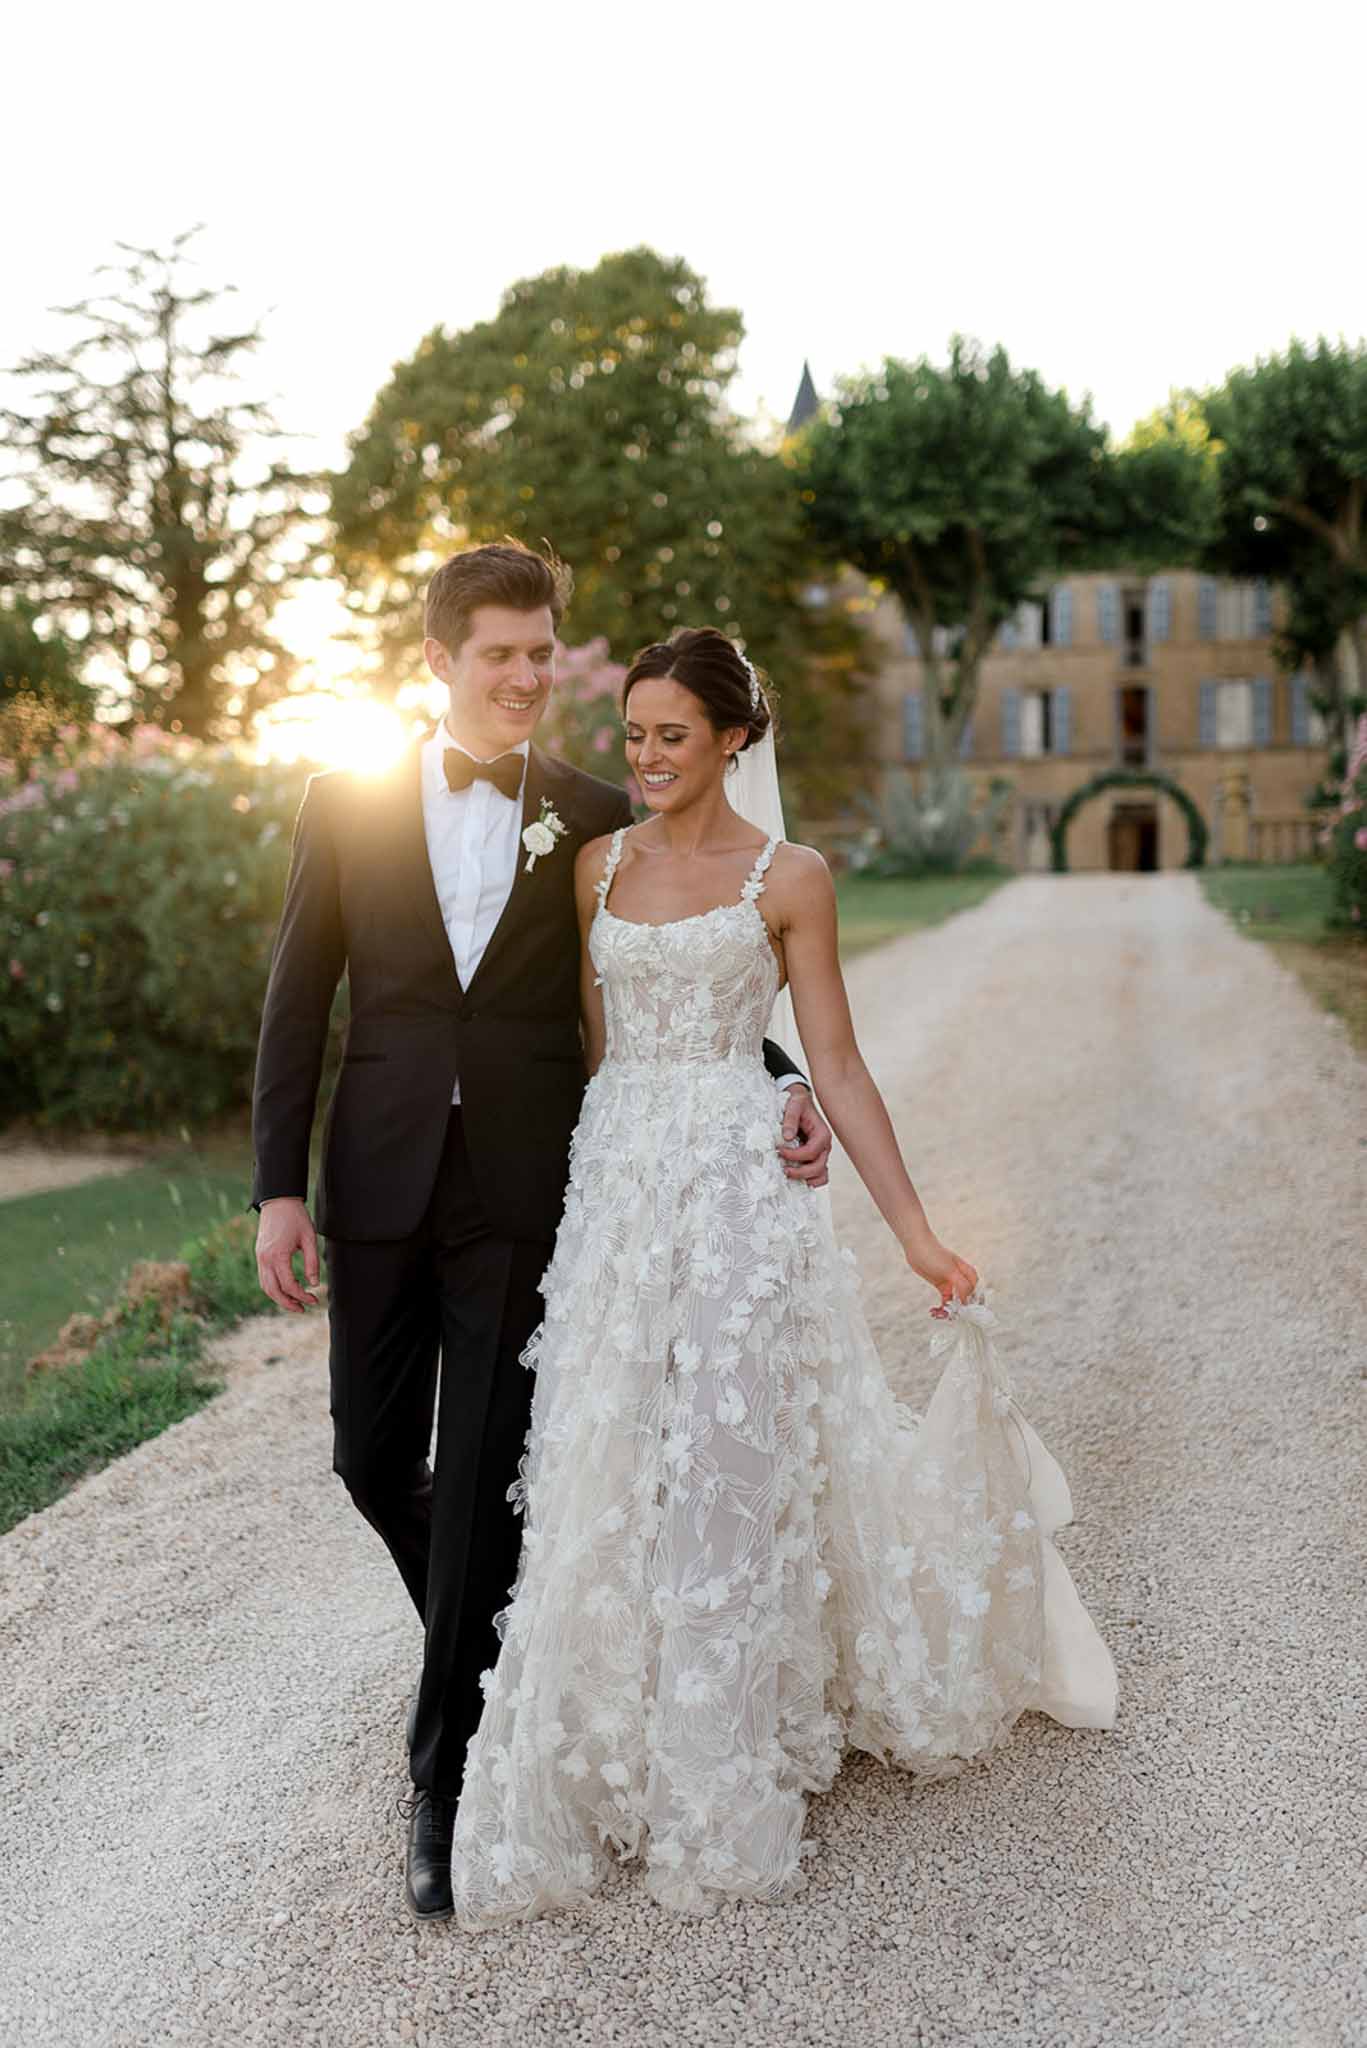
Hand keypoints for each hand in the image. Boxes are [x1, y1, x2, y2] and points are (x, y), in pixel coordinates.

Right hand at [256, 1197, 320, 1312]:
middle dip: (288, 1303)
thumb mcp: (309, 1238)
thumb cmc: (296, 1217)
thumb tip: (313, 1284)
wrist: (278, 1200)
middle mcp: (265, 1259)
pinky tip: (286, 1290)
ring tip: (295, 1303)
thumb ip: (312, 1262)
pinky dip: (274, 1287)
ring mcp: (260, 1257)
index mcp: (278, 1255)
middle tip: (303, 1309)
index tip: (315, 1298)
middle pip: (273, 1291)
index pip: (288, 1285)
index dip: (302, 1296)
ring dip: (279, 1298)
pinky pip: (264, 1277)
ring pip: (265, 1286)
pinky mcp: (260, 1254)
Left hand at [778, 1085, 831, 1187]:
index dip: (795, 1155)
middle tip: (784, 1170)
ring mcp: (820, 1154)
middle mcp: (824, 1147)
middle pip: (818, 1167)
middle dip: (800, 1172)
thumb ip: (791, 1119)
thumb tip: (787, 1137)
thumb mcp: (794, 1105)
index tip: (780, 1151)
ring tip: (789, 1174)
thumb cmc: (798, 1104)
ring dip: (805, 1178)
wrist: (799, 1103)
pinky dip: (808, 1180)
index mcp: (822, 1134)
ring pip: (820, 1175)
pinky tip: (795, 1177)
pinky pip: (817, 1175)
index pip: (812, 1152)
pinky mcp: (813, 1159)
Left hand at [905, 1233, 978, 1317]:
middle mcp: (961, 1280)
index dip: (972, 1304)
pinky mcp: (941, 1287)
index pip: (976, 1292)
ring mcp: (951, 1284)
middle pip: (966, 1300)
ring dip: (948, 1311)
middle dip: (959, 1310)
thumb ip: (962, 1285)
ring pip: (955, 1303)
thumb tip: (967, 1301)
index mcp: (968, 1274)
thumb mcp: (951, 1271)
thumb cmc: (935, 1255)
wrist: (917, 1247)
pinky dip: (940, 1308)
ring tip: (937, 1315)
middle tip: (949, 1316)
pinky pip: (945, 1302)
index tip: (963, 1312)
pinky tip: (933, 1311)